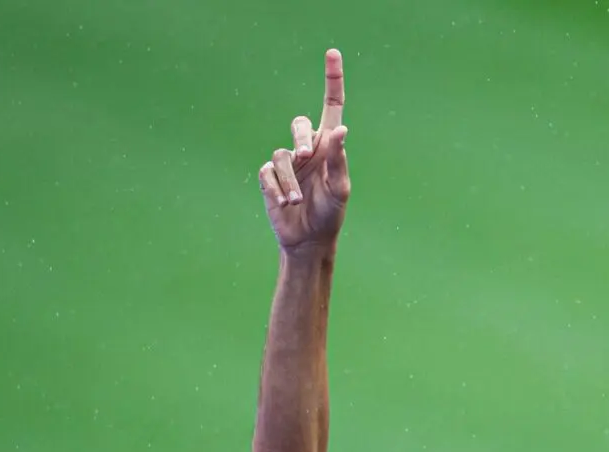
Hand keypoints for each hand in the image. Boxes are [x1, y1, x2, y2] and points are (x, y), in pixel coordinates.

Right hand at [259, 48, 349, 251]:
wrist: (309, 241)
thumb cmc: (330, 215)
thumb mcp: (339, 190)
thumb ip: (339, 160)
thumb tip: (340, 129)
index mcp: (328, 147)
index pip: (330, 107)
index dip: (332, 80)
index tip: (332, 53)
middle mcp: (306, 149)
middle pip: (298, 124)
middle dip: (300, 137)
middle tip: (306, 155)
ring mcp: (287, 164)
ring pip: (281, 155)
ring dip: (291, 181)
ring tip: (298, 201)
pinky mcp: (270, 179)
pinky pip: (268, 173)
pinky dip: (277, 189)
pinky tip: (285, 204)